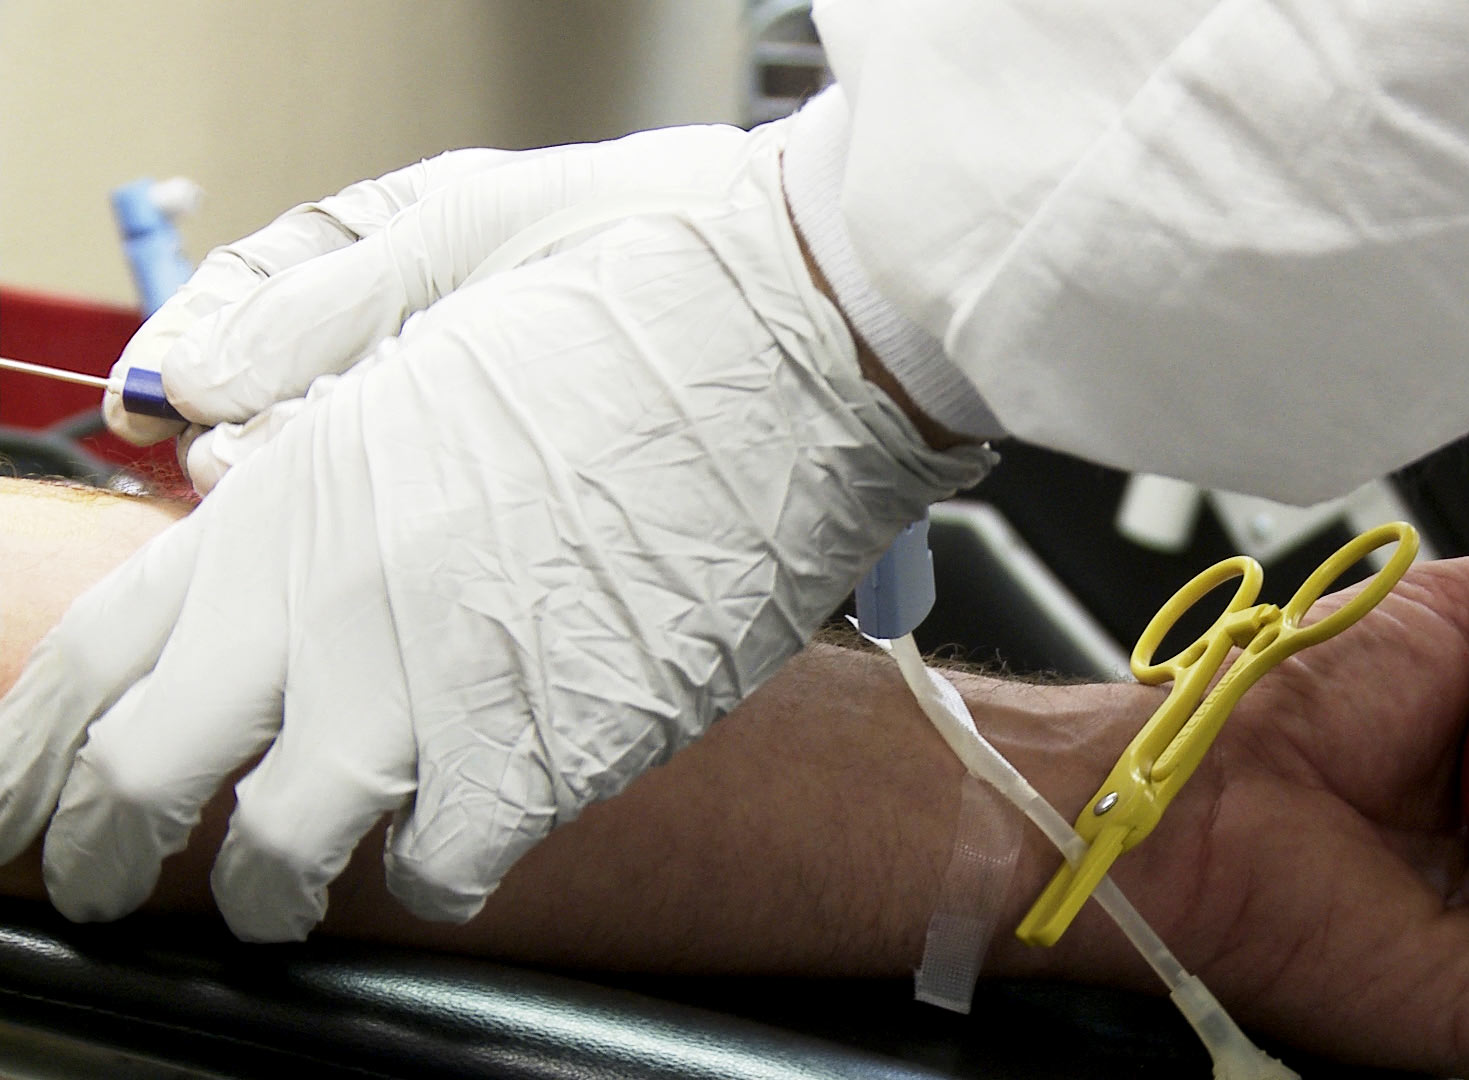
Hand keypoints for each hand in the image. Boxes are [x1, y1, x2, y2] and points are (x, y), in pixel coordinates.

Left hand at [0, 122, 990, 942]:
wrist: (799, 338)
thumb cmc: (643, 286)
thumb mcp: (441, 278)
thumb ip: (307, 359)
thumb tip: (203, 423)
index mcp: (291, 486)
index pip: (95, 657)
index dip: (36, 754)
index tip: (29, 802)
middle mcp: (333, 603)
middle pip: (152, 783)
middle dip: (114, 850)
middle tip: (118, 877)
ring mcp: (435, 689)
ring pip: (291, 858)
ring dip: (283, 884)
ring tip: (300, 884)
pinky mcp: (552, 753)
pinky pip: (451, 871)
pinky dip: (442, 874)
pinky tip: (458, 846)